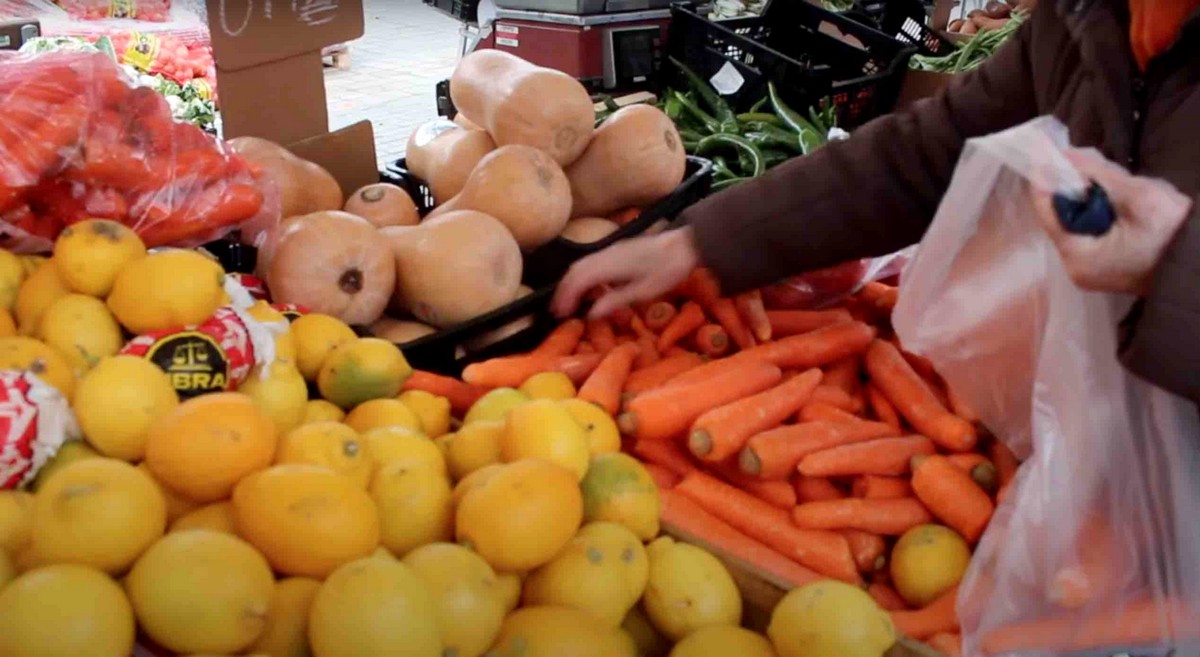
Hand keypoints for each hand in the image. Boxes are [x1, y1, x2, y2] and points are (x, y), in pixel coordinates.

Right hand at [552, 227, 700, 318]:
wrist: (685, 244)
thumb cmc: (668, 269)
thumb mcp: (644, 291)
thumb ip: (615, 300)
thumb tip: (591, 313)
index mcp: (609, 265)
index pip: (578, 279)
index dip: (566, 296)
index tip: (559, 313)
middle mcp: (605, 254)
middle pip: (575, 270)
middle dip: (564, 290)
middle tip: (559, 310)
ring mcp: (611, 250)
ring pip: (582, 264)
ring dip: (573, 282)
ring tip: (570, 301)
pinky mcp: (617, 250)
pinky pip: (592, 262)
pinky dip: (584, 276)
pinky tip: (591, 289)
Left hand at [1033, 149, 1191, 295]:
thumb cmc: (1173, 232)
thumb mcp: (1139, 196)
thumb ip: (1098, 175)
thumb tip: (1066, 155)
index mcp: (1078, 256)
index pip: (1047, 212)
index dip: (1045, 180)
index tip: (1043, 152)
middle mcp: (1077, 266)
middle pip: (1062, 215)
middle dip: (1071, 183)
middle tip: (1080, 156)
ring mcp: (1093, 267)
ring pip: (1077, 219)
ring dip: (1087, 192)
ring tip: (1099, 167)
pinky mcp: (1107, 263)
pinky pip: (1092, 229)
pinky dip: (1098, 206)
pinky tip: (1110, 187)